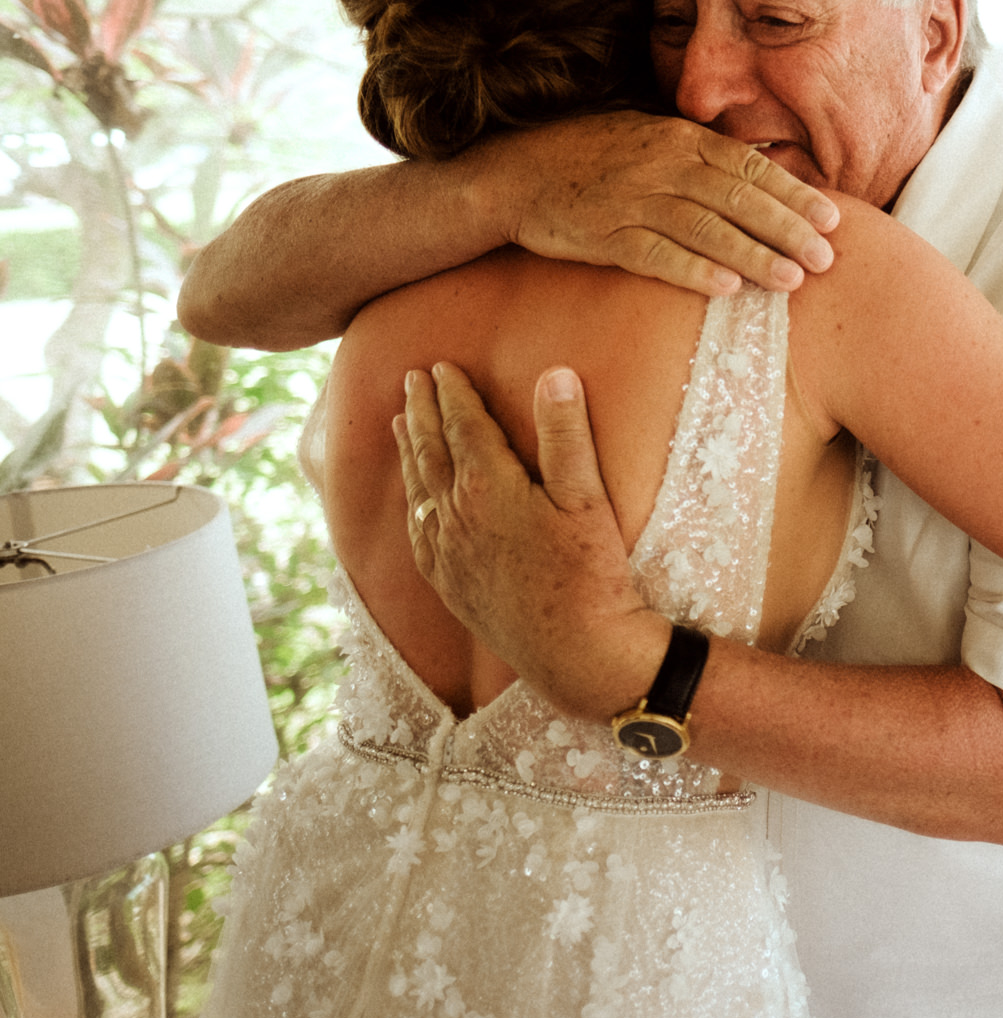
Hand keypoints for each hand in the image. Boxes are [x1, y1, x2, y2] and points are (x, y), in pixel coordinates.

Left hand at [394, 362, 664, 717]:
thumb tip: (555, 374)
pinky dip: (411, 500)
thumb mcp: (587, 497)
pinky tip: (414, 496)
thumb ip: (566, 433)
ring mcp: (446, 552)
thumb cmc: (590, 573)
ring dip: (408, 450)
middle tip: (410, 378)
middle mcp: (455, 515)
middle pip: (430, 450)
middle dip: (420, 411)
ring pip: (419, 488)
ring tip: (398, 422)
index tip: (442, 366)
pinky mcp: (447, 584)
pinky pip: (416, 530)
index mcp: (488, 486)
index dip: (452, 392)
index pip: (463, 425)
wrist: (575, 651)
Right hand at [486, 112, 840, 294]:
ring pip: (706, 229)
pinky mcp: (605, 236)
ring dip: (753, 256)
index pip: (749, 166)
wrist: (513, 173)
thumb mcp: (647, 137)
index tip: (833, 217)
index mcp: (678, 137)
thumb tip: (757, 170)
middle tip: (827, 257)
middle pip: (738, 199)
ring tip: (792, 281)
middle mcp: (661, 165)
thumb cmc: (588, 156)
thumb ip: (698, 153)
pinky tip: (727, 289)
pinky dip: (693, 271)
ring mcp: (632, 201)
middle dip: (788, 229)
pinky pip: (656, 256)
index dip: (794, 193)